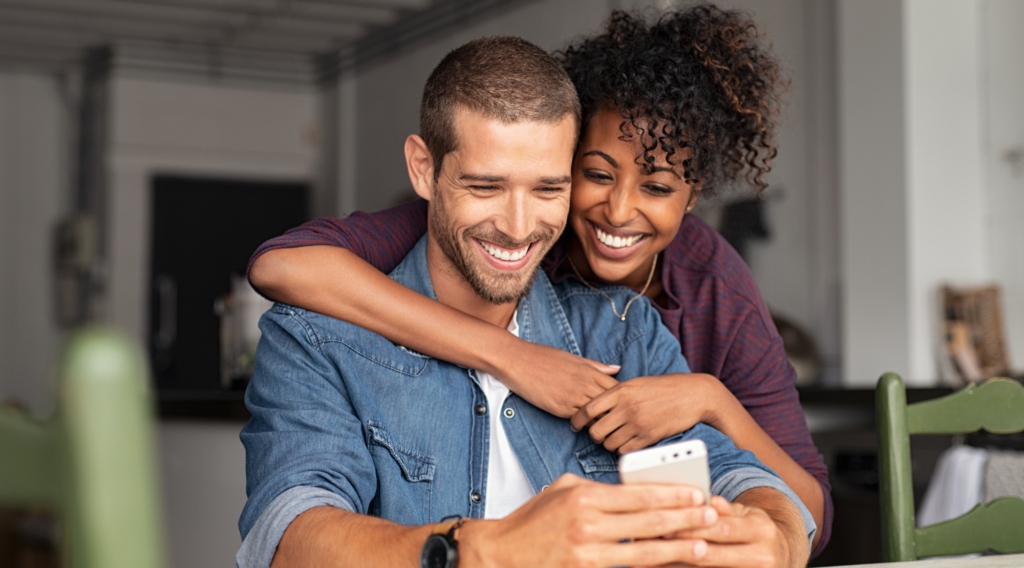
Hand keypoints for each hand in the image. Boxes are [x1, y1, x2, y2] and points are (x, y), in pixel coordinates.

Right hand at [459, 474, 719, 567]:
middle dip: (685, 518)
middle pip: (648, 520)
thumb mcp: (561, 489)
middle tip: (712, 516)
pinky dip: (650, 566)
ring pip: (643, 549)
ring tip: (703, 545)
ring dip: (677, 548)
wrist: (499, 554)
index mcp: (584, 494)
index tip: (697, 494)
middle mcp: (587, 521)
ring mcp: (586, 551)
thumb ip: (597, 489)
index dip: (672, 494)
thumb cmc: (531, 521)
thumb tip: (631, 490)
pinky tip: (669, 565)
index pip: (638, 492)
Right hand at [495, 341, 619, 418]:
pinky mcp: (561, 409)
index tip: (622, 405)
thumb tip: (617, 369)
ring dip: (602, 422)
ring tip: (604, 428)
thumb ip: (596, 366)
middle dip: (617, 413)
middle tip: (618, 421)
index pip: (617, 389)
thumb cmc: (544, 357)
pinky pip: (581, 421)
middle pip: (612, 404)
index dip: (622, 399)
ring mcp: (574, 398)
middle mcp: (585, 385)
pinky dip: (586, 425)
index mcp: (590, 371)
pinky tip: (585, 426)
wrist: (518, 361)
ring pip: (598, 415)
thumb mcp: (573, 358)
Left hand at [570, 373, 721, 453]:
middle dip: (595, 435)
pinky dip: (623, 449)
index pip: (587, 409)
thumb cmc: (663, 388)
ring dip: (609, 443)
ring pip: (609, 443)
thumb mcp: (636, 383)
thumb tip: (595, 407)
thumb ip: (616, 394)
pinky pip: (625, 450)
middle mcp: (626, 408)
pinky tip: (628, 442)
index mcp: (620, 391)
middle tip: (600, 433)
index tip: (576, 425)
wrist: (692, 395)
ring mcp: (637, 423)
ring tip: (616, 437)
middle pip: (596, 431)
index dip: (577, 420)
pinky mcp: (649, 437)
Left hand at [658, 492, 806, 567]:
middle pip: (712, 554)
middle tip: (651, 543)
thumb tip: (710, 500)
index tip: (665, 525)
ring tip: (649, 562)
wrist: (780, 556)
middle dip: (680, 548)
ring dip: (675, 567)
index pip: (722, 528)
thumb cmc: (753, 530)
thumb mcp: (746, 514)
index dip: (693, 527)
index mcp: (761, 530)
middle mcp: (762, 557)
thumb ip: (725, 509)